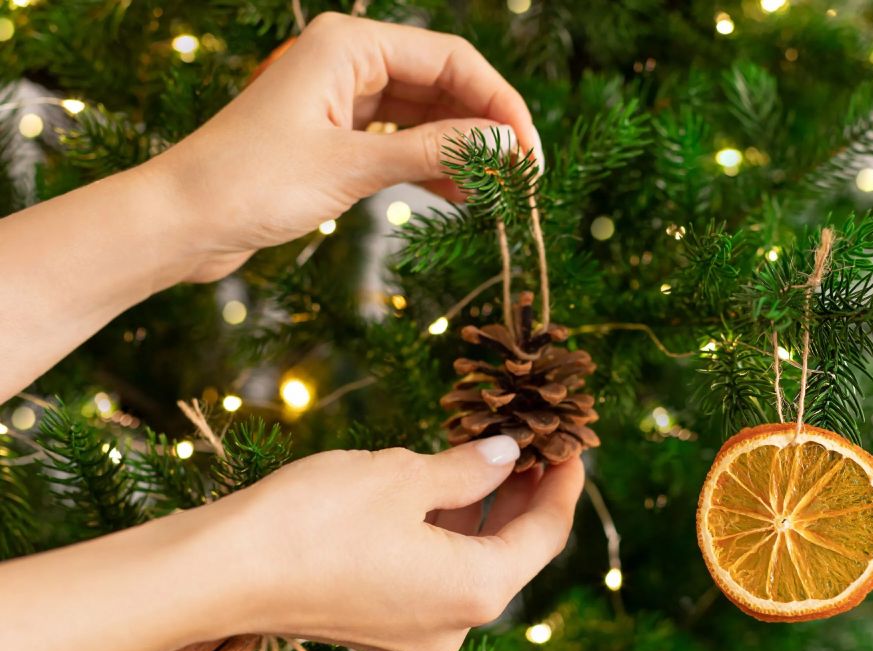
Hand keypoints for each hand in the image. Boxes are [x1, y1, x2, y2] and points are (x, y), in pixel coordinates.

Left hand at [153, 13, 540, 282]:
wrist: (183, 222)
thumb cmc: (250, 182)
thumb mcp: (352, 166)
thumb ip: (434, 151)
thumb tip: (506, 146)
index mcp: (350, 45)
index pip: (452, 59)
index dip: (500, 105)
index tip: (529, 154)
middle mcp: (350, 62)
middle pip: (444, 85)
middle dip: (485, 129)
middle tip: (522, 179)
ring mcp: (344, 100)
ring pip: (427, 116)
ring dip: (463, 152)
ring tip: (496, 193)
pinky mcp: (337, 138)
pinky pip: (403, 143)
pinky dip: (432, 167)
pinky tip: (460, 196)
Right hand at [213, 437, 582, 650]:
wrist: (217, 574)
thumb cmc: (317, 520)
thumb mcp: (404, 476)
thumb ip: (469, 468)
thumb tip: (505, 455)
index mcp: (475, 590)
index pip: (545, 536)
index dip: (563, 485)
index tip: (571, 444)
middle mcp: (452, 624)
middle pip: (509, 551)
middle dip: (520, 493)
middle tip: (528, 437)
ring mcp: (412, 631)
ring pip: (466, 559)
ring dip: (478, 508)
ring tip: (484, 448)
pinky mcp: (375, 624)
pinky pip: (429, 572)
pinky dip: (441, 530)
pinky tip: (436, 484)